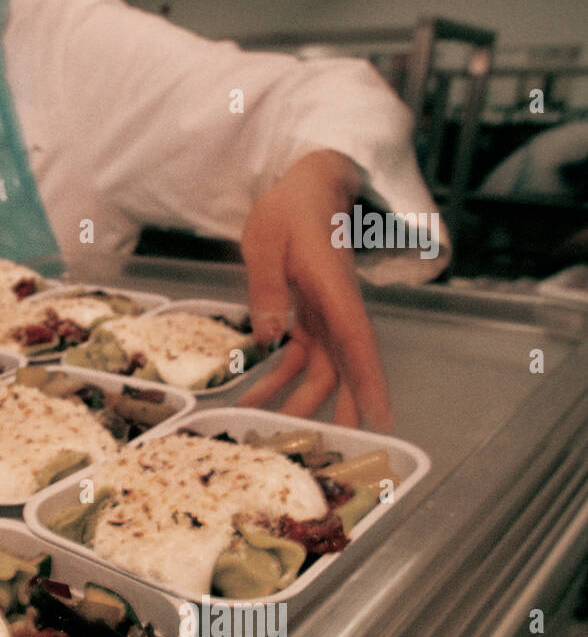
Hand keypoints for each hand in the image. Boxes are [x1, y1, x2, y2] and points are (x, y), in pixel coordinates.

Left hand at [236, 150, 393, 431]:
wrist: (306, 187)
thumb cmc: (290, 210)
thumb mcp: (266, 242)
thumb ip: (267, 287)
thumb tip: (269, 338)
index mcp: (333, 290)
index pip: (358, 343)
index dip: (370, 384)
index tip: (381, 420)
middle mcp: (336, 309)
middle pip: (344, 368)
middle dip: (339, 410)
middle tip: (325, 448)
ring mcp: (324, 315)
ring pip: (321, 369)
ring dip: (297, 399)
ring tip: (265, 427)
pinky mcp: (309, 316)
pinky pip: (300, 356)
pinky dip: (279, 378)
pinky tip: (254, 398)